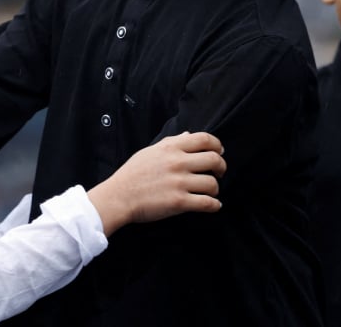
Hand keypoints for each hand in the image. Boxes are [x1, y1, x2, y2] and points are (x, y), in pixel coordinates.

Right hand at [87, 132, 225, 235]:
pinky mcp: (179, 202)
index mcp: (171, 148)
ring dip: (215, 189)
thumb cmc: (132, 174)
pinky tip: (213, 205)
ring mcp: (179, 183)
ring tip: (210, 191)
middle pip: (214, 160)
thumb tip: (188, 134)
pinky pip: (207, 203)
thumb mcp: (150, 151)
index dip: (217, 145)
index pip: (204, 139)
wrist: (118, 196)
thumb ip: (171, 142)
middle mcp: (177, 163)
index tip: (219, 151)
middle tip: (219, 172)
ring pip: (212, 184)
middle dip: (221, 167)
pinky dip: (214, 205)